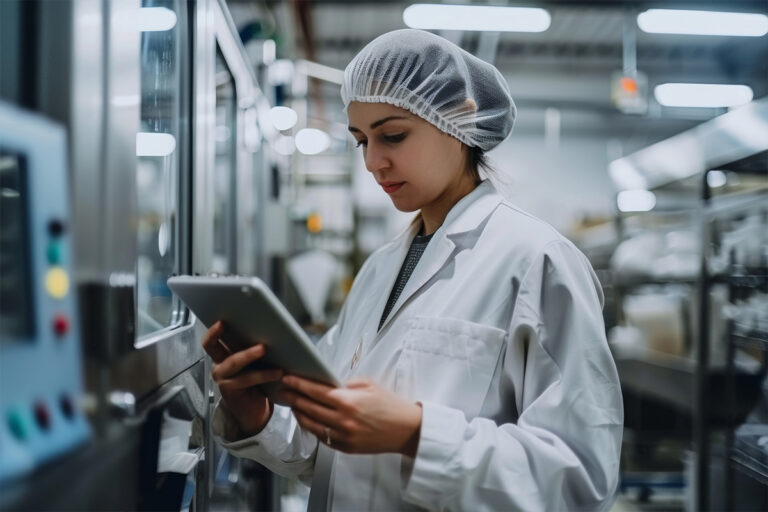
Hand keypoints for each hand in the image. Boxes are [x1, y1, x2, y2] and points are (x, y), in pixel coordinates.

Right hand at [201, 321, 283, 435]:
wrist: (253, 409)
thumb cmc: (253, 380)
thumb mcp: (250, 361)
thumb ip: (251, 347)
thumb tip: (269, 328)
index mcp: (221, 355)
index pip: (210, 342)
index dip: (213, 333)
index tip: (221, 322)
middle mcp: (219, 367)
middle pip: (220, 352)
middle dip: (238, 343)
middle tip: (261, 345)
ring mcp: (224, 379)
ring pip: (235, 364)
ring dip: (252, 357)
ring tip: (270, 355)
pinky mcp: (232, 391)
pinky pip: (248, 379)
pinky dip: (265, 375)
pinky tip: (278, 373)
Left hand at [280, 376, 421, 455]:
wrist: (406, 429)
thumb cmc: (389, 404)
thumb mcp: (369, 384)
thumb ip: (345, 384)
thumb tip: (325, 383)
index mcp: (349, 401)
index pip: (315, 391)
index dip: (299, 384)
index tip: (288, 378)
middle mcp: (343, 420)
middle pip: (309, 408)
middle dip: (294, 397)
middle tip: (284, 390)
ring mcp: (343, 436)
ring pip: (311, 425)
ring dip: (299, 414)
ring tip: (293, 405)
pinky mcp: (345, 448)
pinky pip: (321, 437)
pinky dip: (311, 427)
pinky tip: (307, 419)